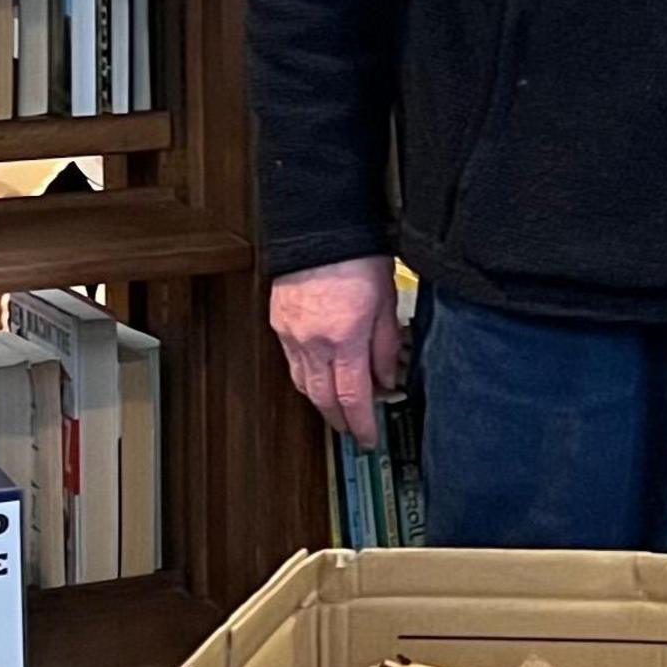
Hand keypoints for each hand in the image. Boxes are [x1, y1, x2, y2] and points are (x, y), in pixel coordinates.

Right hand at [271, 257, 401, 450]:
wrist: (320, 228)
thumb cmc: (357, 256)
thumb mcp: (387, 301)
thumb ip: (386, 345)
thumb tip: (387, 378)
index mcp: (344, 338)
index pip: (352, 398)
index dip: (361, 424)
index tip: (368, 438)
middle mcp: (313, 341)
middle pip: (322, 398)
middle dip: (338, 420)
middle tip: (353, 430)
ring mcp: (292, 333)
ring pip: (302, 383)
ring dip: (320, 401)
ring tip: (338, 409)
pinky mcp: (279, 323)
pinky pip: (290, 362)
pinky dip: (305, 376)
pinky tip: (318, 376)